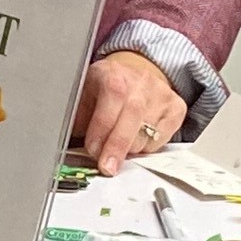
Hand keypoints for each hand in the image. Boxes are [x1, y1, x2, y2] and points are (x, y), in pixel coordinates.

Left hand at [74, 48, 188, 177]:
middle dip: (117, 146)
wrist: (133, 75)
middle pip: (133, 115)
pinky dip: (147, 148)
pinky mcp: (176, 108)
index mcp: (113, 73)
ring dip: (129, 149)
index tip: (92, 149)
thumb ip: (77, 119)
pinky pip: (162, 139)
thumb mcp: (84, 96)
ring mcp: (161, 94)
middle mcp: (141, 80)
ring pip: (147, 132)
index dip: (102, 125)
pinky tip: (135, 141)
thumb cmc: (104, 90)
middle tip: (106, 166)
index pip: (113, 95)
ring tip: (117, 146)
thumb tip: (64, 147)